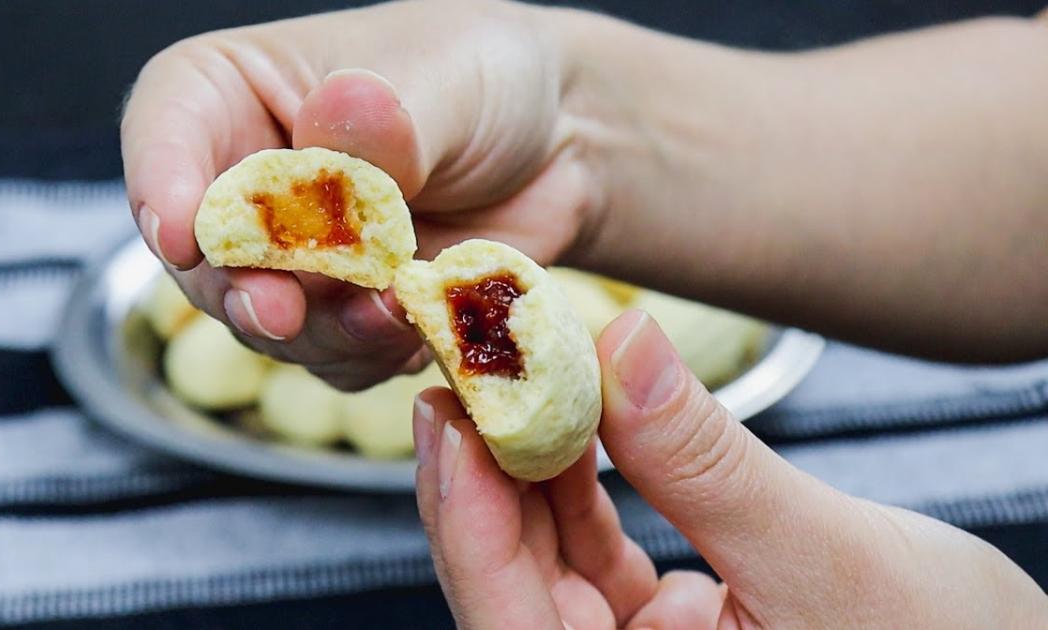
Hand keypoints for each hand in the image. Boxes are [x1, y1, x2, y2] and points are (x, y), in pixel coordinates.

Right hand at [120, 0, 597, 389]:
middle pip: (203, 253)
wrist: (560, 144)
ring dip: (324, 332)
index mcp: (237, 91)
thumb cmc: (482, 77)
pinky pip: (331, 360)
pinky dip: (370, 355)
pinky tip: (419, 322)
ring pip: (267, 324)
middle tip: (281, 311)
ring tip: (394, 308)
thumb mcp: (440, 78)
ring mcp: (293, 257)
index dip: (162, 184)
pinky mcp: (341, 312)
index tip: (186, 233)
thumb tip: (337, 122)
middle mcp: (248, 182)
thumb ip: (386, 118)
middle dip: (243, 289)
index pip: (166, 129)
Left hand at [413, 310, 1047, 627]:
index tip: (452, 421)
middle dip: (481, 480)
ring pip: (543, 564)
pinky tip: (571, 417)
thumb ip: (709, 463)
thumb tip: (622, 347)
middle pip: (511, 590)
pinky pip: (593, 553)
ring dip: (524, 469)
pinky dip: (578, 482)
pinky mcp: (661, 627)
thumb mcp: (828, 558)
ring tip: (511, 374)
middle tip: (465, 371)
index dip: (468, 528)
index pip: (518, 628)